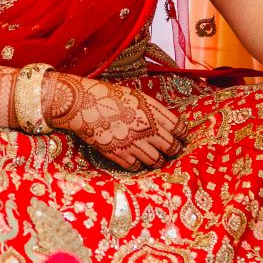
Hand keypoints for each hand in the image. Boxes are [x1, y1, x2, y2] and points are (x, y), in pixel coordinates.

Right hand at [44, 73, 182, 171]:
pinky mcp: (119, 154)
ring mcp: (133, 142)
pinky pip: (137, 167)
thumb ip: (152, 111)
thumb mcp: (135, 96)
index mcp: (152, 110)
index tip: (181, 137)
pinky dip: (139, 165)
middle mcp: (146, 127)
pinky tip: (137, 160)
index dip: (182, 135)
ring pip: (156, 161)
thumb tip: (165, 124)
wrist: (80, 103)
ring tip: (157, 159)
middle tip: (173, 151)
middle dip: (174, 150)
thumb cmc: (106, 95)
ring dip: (158, 160)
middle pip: (172, 147)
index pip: (179, 128)